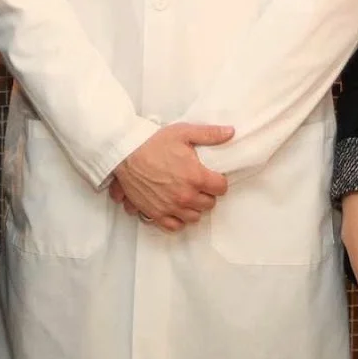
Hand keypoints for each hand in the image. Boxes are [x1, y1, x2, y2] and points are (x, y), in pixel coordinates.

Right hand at [112, 123, 232, 231]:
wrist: (126, 153)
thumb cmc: (154, 142)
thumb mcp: (184, 132)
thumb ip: (210, 134)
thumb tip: (231, 132)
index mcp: (196, 177)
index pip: (221, 188)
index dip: (218, 181)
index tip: (212, 176)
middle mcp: (186, 196)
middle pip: (209, 204)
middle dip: (207, 194)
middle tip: (199, 184)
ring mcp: (171, 207)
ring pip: (194, 217)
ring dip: (194, 208)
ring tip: (188, 196)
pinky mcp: (156, 213)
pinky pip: (174, 226)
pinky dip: (178, 220)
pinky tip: (176, 209)